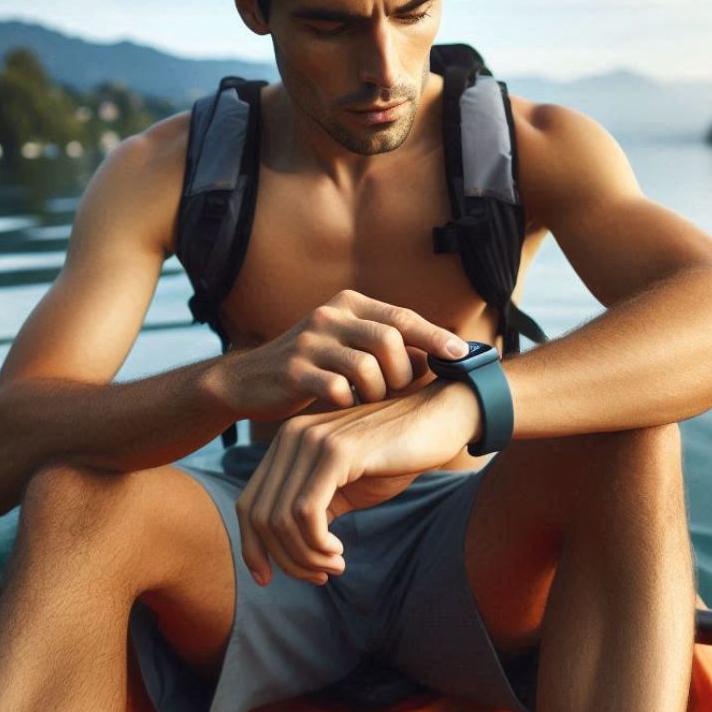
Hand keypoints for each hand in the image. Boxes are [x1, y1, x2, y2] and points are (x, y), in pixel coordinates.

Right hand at [216, 289, 469, 421]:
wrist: (249, 381)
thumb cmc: (313, 368)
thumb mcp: (349, 347)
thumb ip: (388, 348)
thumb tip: (438, 355)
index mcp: (349, 304)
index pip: (403, 317)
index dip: (435, 336)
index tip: (462, 355)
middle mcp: (330, 315)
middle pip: (389, 340)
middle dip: (402, 372)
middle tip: (397, 391)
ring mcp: (309, 341)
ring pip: (366, 367)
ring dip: (377, 392)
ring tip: (369, 400)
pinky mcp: (293, 371)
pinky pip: (337, 390)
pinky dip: (349, 403)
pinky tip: (345, 407)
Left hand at [234, 380, 480, 586]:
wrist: (440, 419)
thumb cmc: (396, 455)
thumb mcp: (345, 486)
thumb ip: (314, 508)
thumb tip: (288, 551)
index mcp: (288, 444)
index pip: (249, 505)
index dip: (253, 548)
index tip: (268, 579)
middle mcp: (291, 437)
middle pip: (260, 517)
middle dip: (285, 559)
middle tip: (319, 575)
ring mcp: (312, 441)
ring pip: (282, 520)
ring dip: (305, 557)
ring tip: (334, 566)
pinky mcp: (337, 452)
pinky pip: (307, 513)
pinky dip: (318, 544)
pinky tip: (340, 553)